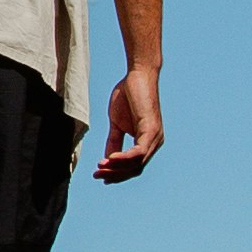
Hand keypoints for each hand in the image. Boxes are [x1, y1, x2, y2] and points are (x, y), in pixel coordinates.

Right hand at [94, 67, 162, 183]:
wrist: (138, 75)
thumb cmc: (128, 95)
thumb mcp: (117, 123)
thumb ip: (114, 141)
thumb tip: (107, 160)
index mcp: (147, 142)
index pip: (133, 166)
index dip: (117, 174)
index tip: (100, 176)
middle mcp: (155, 143)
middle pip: (135, 169)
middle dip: (115, 175)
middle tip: (97, 176)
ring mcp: (155, 137)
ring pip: (136, 163)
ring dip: (117, 169)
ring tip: (100, 168)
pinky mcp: (151, 130)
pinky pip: (138, 152)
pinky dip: (124, 158)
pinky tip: (110, 160)